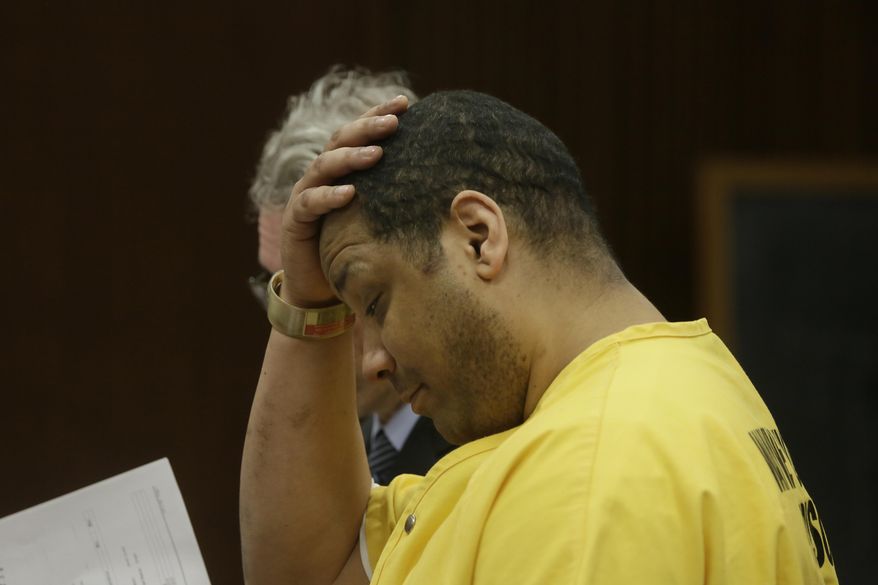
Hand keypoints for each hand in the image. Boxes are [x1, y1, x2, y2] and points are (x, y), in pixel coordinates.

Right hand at [279, 95, 407, 305]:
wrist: (318, 285)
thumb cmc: (354, 247)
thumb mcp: (379, 218)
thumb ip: (397, 197)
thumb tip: (446, 185)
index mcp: (341, 170)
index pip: (358, 133)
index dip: (377, 114)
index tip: (405, 102)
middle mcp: (321, 176)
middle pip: (340, 140)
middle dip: (367, 128)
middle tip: (394, 121)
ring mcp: (306, 195)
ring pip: (324, 166)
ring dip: (351, 157)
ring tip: (377, 154)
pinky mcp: (296, 221)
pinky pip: (310, 203)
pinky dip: (329, 196)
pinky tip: (349, 193)